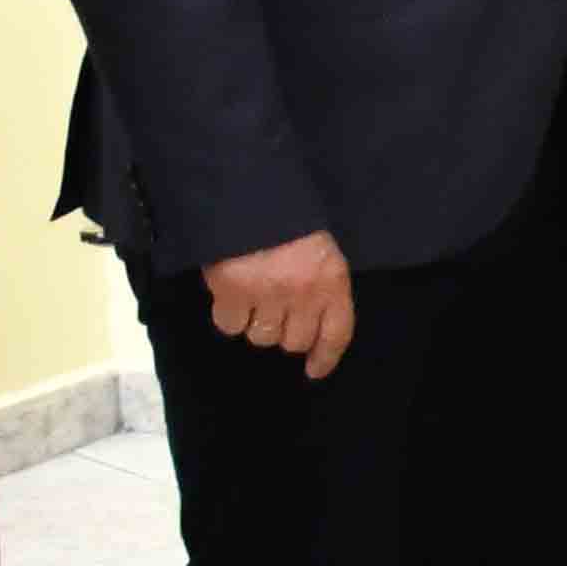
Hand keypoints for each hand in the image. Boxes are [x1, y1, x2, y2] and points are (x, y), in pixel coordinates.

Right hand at [202, 228, 357, 385]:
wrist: (249, 195)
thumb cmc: (289, 221)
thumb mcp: (319, 250)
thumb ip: (321, 286)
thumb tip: (311, 329)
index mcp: (332, 280)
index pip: (337, 333)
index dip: (325, 357)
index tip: (314, 370)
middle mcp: (303, 293)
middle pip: (294, 341)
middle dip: (285, 332)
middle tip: (275, 311)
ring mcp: (268, 294)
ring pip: (262, 337)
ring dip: (256, 323)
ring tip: (253, 296)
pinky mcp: (233, 292)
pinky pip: (230, 325)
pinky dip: (229, 315)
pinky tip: (231, 295)